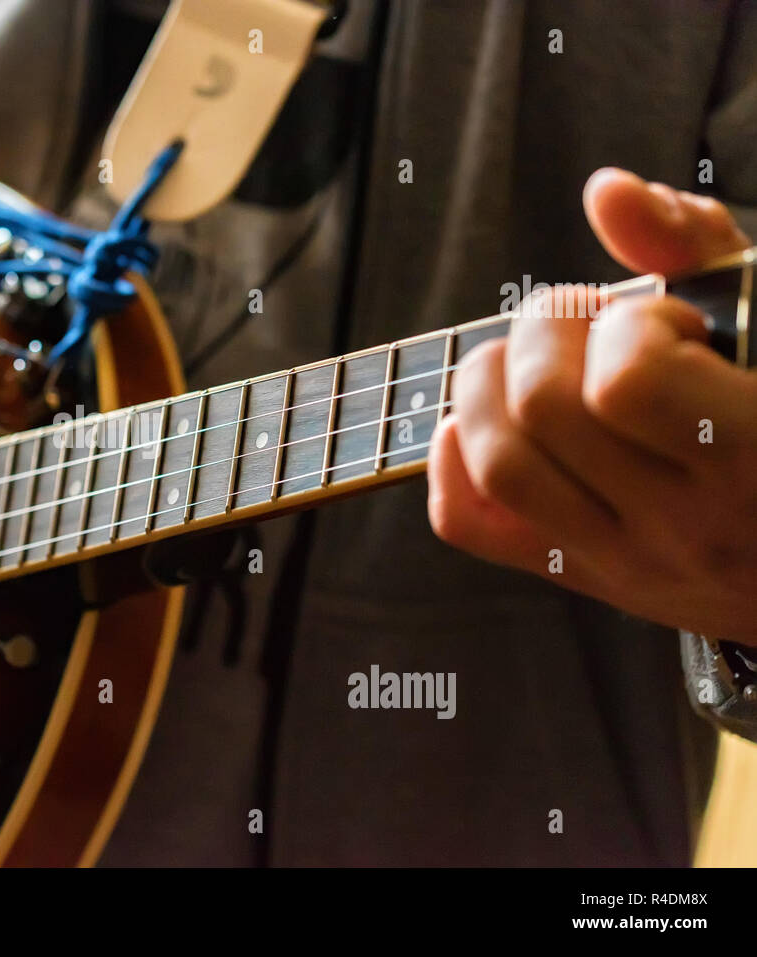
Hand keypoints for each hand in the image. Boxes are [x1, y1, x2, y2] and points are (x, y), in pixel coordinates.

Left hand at [428, 168, 756, 642]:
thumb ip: (698, 248)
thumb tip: (608, 191)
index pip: (626, 381)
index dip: (630, 323)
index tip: (667, 320)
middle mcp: (687, 526)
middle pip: (542, 407)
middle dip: (549, 327)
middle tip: (593, 322)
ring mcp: (627, 562)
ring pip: (497, 463)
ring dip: (492, 383)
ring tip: (542, 360)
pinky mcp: (582, 576)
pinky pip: (467, 523)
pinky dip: (453, 459)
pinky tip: (492, 416)